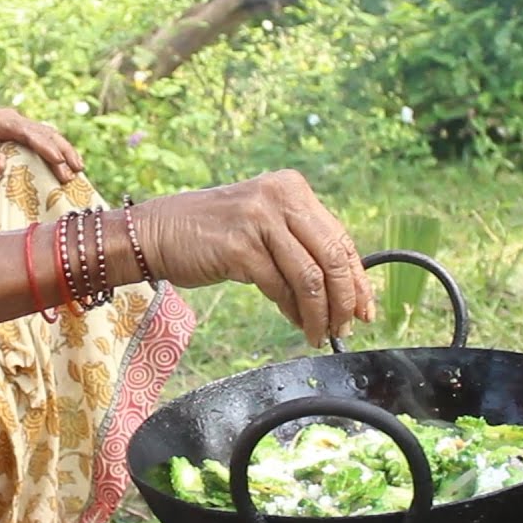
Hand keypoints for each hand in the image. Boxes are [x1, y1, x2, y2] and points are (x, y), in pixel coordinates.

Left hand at [0, 108, 83, 237]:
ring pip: (49, 135)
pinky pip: (47, 142)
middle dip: (61, 151)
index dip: (44, 146)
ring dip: (65, 152)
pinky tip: (72, 166)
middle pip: (43, 132)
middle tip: (72, 172)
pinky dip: (60, 153)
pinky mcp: (25, 136)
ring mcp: (20, 126)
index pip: (26, 132)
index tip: (58, 161)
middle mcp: (11, 119)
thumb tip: (1, 163)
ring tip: (78, 170)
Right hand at [135, 170, 374, 347]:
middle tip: (346, 327)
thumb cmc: (210, 234)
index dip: (357, 278)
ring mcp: (259, 220)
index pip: (340, 237)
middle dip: (345, 300)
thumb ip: (298, 242)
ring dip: (319, 314)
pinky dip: (293, 311)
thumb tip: (341, 286)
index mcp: (291, 188)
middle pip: (331, 256)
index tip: (366, 307)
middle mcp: (279, 197)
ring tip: (319, 333)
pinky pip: (280, 287)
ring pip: (309, 277)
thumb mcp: (262, 224)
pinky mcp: (240, 247)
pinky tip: (295, 323)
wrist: (157, 233)